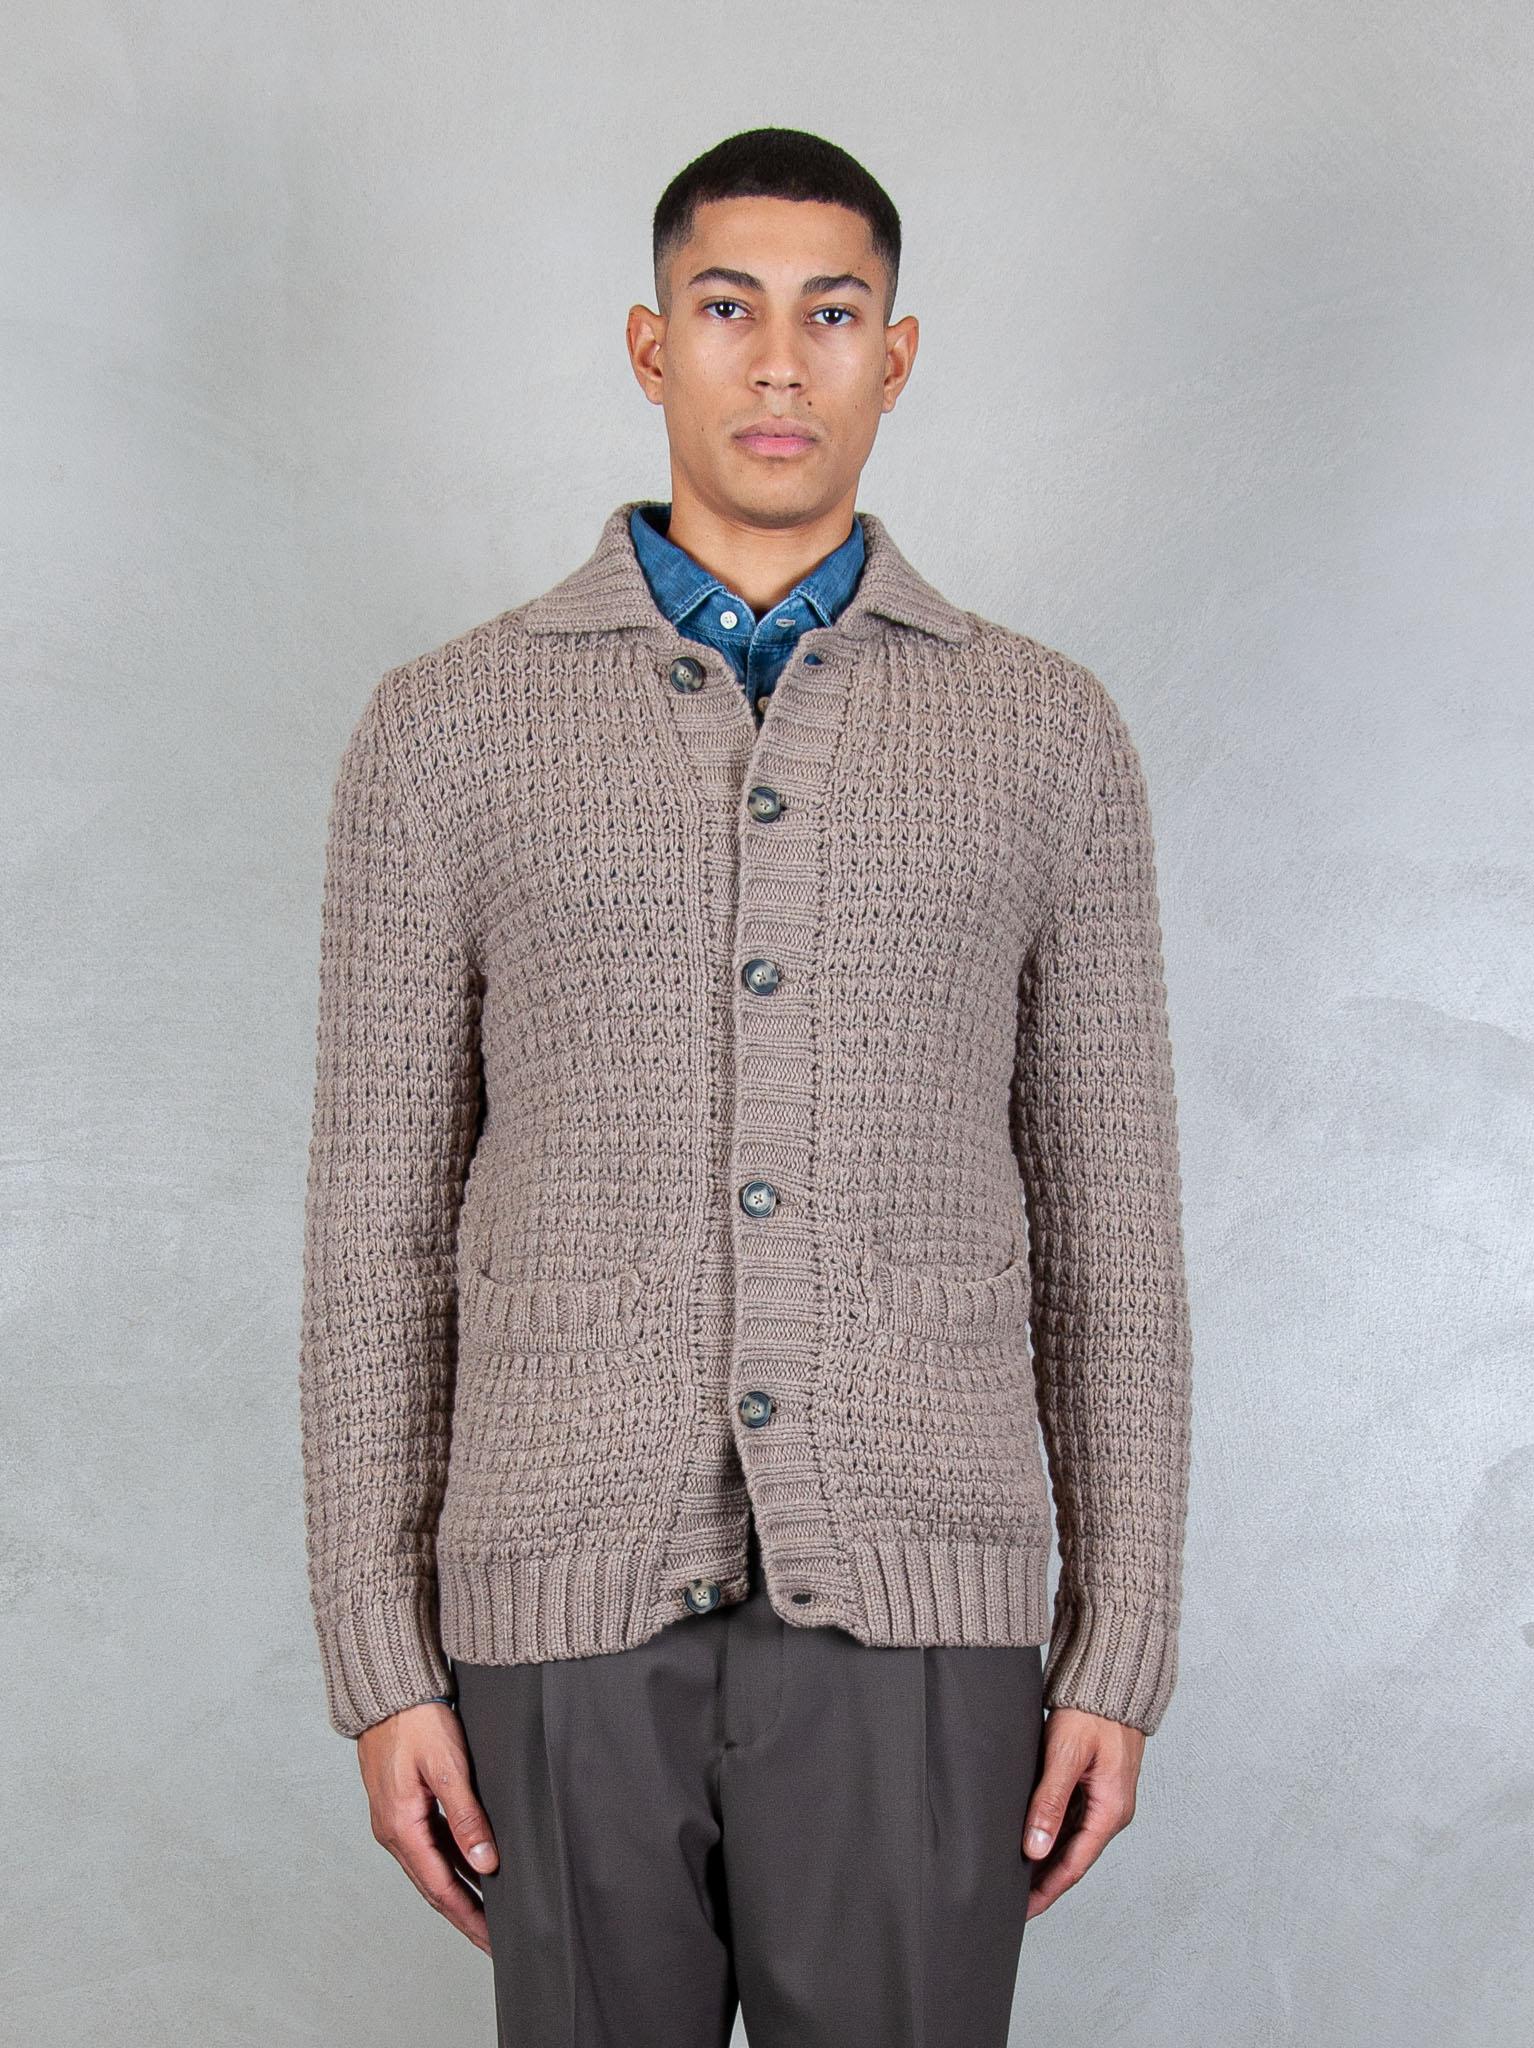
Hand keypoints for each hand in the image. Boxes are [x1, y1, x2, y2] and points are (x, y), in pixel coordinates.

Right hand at [356, 1702, 500, 1952]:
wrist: (388, 1690)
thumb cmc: (416, 1721)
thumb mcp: (448, 1767)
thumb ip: (466, 1817)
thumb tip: (485, 1863)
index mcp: (401, 1827)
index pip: (440, 1888)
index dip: (468, 1917)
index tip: (491, 1940)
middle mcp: (393, 1831)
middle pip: (433, 1886)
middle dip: (465, 1915)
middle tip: (495, 1940)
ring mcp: (395, 1820)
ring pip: (431, 1868)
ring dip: (459, 1892)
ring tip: (489, 1913)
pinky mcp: (402, 1806)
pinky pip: (429, 1846)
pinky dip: (451, 1864)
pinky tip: (472, 1870)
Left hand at [1021, 1706, 1144, 1917]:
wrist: (1112, 1680)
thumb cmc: (1092, 1712)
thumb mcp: (1067, 1756)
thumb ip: (1050, 1802)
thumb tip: (1034, 1849)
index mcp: (1111, 1811)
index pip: (1074, 1865)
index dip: (1047, 1891)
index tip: (1023, 1912)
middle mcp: (1111, 1811)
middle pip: (1073, 1857)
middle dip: (1044, 1881)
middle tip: (1010, 1902)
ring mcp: (1104, 1799)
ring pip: (1071, 1840)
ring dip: (1045, 1859)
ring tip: (1013, 1877)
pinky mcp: (1095, 1785)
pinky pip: (1071, 1820)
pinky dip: (1050, 1835)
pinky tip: (1028, 1840)